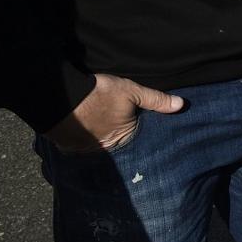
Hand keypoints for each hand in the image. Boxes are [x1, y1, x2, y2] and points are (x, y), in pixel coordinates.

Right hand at [45, 73, 183, 153]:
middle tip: (114, 116)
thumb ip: (156, 100)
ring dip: (100, 134)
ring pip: (98, 142)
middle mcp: (105, 149)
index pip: (136, 134)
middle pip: (117, 140)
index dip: (137, 124)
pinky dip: (84, 135)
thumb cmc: (99, 94)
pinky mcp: (68, 147)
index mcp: (123, 138)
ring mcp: (85, 150)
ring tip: (100, 119)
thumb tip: (181, 105)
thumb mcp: (132, 91)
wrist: (60, 97)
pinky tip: (85, 124)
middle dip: (118, 131)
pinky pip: (80, 143)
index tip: (135, 117)